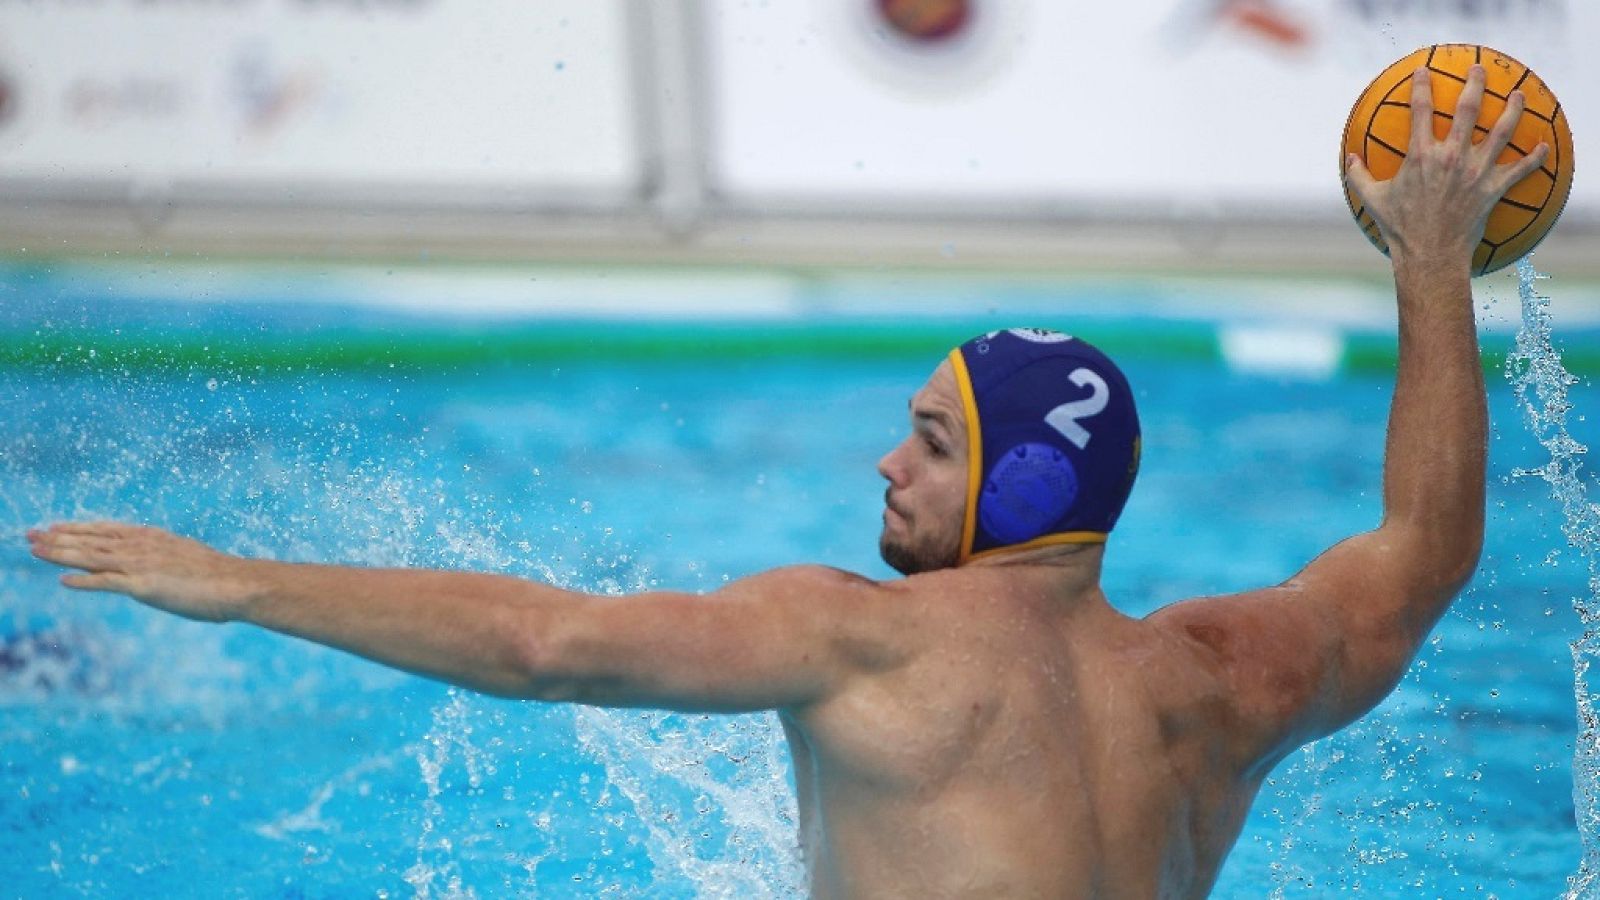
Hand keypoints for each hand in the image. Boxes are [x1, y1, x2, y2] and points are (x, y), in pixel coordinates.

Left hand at [27, 522, 257, 622]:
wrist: (239, 584)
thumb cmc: (220, 577)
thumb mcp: (187, 561)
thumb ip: (166, 562)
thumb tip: (159, 570)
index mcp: (153, 539)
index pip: (107, 530)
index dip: (78, 528)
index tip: (54, 526)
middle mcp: (143, 547)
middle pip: (91, 541)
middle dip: (58, 538)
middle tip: (29, 534)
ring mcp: (142, 565)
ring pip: (92, 557)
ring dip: (60, 553)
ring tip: (34, 550)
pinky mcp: (144, 586)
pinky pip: (106, 582)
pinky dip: (83, 581)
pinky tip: (63, 581)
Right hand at [1345, 64, 1549, 268]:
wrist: (1429, 254)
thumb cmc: (1399, 228)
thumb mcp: (1372, 199)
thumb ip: (1358, 175)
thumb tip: (1349, 157)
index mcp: (1421, 156)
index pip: (1420, 109)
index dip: (1421, 85)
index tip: (1423, 70)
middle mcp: (1451, 157)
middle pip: (1468, 108)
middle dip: (1475, 83)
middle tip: (1478, 69)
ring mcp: (1475, 171)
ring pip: (1502, 131)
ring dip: (1513, 109)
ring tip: (1518, 95)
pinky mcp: (1493, 188)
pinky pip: (1521, 169)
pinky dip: (1535, 158)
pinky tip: (1543, 146)